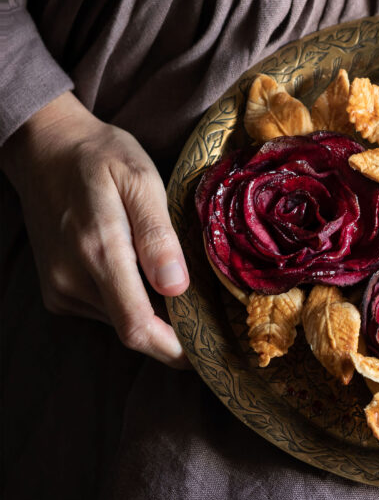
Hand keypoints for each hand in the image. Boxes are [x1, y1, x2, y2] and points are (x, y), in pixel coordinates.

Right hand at [1, 92, 189, 366]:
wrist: (45, 147)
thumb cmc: (100, 158)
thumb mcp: (140, 180)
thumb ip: (157, 235)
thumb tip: (177, 286)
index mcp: (98, 252)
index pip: (138, 327)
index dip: (176, 350)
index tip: (209, 352)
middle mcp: (72, 279)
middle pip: (133, 330)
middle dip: (174, 335)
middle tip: (211, 322)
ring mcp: (60, 288)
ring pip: (120, 322)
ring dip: (154, 317)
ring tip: (183, 291)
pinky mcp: (56, 290)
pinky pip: (105, 311)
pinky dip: (133, 304)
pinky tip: (150, 280)